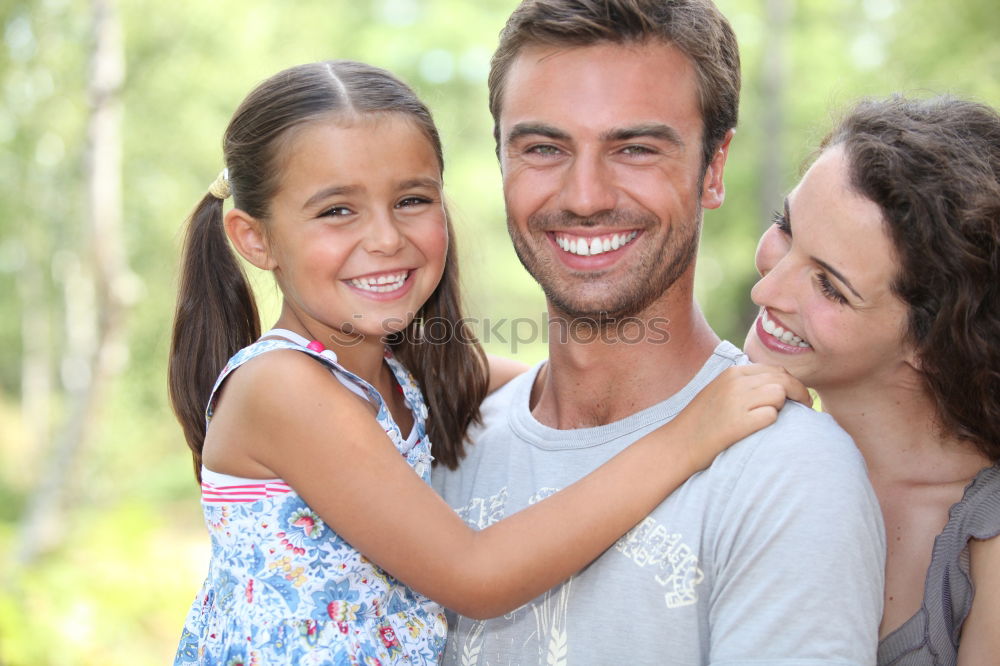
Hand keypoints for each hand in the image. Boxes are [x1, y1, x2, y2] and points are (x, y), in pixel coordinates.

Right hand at [672, 364, 810, 471]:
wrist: (677, 445)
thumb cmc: (701, 423)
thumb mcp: (719, 392)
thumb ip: (745, 385)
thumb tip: (780, 386)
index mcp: (732, 373)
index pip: (775, 369)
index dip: (791, 383)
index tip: (797, 397)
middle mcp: (735, 383)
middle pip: (782, 379)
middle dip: (799, 394)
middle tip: (806, 409)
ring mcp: (736, 402)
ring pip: (779, 394)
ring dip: (782, 408)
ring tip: (772, 420)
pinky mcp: (738, 422)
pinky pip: (771, 416)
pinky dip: (771, 423)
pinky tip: (758, 430)